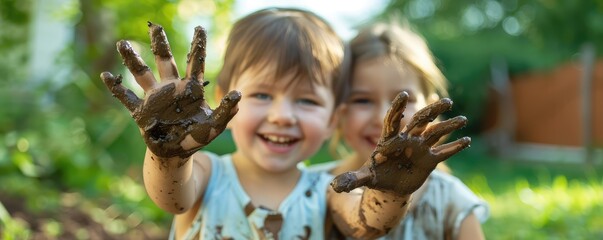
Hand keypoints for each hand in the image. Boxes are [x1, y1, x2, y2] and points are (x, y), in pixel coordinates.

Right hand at [100, 22, 239, 157]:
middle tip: (155, 26)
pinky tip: (105, 75)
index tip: (199, 27)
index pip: (195, 62)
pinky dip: (115, 88)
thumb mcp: (215, 126)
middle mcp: (170, 88)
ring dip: (132, 59)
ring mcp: (154, 98)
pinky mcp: (141, 112)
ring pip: (141, 73)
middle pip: (164, 60)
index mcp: (190, 88)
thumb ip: (226, 111)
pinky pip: (125, 97)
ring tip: (122, 43)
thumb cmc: (196, 137)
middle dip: (160, 44)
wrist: (177, 153)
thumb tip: (238, 94)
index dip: (197, 46)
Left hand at [331, 92, 469, 193]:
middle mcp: (407, 139)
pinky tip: (468, 140)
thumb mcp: (363, 179)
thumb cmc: (375, 177)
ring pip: (436, 133)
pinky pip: (444, 151)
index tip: (403, 95)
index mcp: (390, 140)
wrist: (390, 186)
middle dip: (433, 111)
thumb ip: (351, 180)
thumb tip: (334, 187)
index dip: (397, 108)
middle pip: (421, 121)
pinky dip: (455, 147)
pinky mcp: (430, 160)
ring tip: (464, 119)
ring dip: (450, 126)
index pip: (393, 120)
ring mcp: (420, 148)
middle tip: (447, 101)